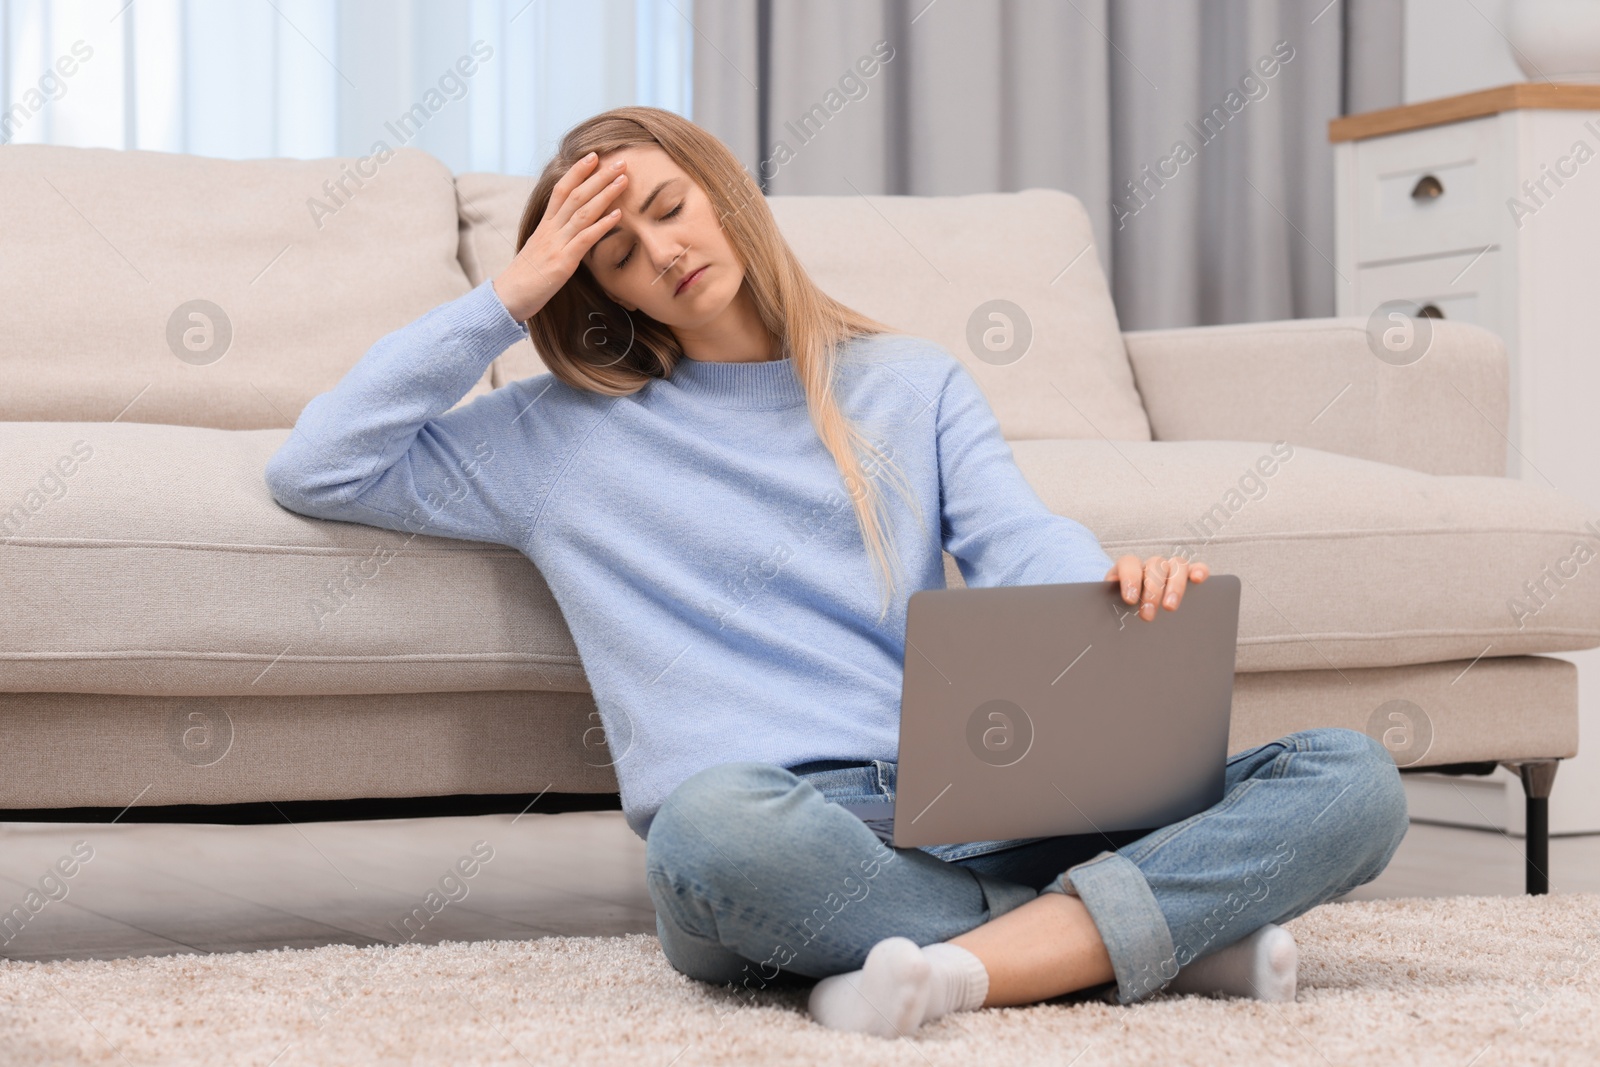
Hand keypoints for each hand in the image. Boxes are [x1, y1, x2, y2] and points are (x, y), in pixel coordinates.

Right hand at [492, 152, 629, 321]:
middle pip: (576, 195)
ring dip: (605, 194)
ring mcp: (556, 244)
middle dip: (598, 176)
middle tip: (620, 161)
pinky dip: (603, 224)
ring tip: (623, 179)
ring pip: (582, 212)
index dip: (577, 171)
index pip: (560, 189)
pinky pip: (585, 239)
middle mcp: (550, 230)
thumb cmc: (524, 278)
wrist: (507, 298)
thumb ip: (554, 238)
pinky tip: (619, 214)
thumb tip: (569, 230)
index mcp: (544, 225)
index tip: (593, 156)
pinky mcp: (562, 262)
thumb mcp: (539, 251)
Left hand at [1105, 554, 1208, 621]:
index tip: (1130, 599)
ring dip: (1175, 586)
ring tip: (1170, 607)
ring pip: (1177, 564)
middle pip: (1155, 566)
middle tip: (1148, 614)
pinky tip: (1198, 580)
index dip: (1130, 578)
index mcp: (1128, 569)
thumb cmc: (1122, 611)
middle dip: (1152, 591)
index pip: (1129, 563)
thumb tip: (1107, 616)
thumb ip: (1110, 607)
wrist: (1131, 614)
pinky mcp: (1187, 576)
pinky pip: (1196, 567)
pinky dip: (1199, 571)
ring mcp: (1170, 569)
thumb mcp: (1114, 608)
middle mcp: (1150, 566)